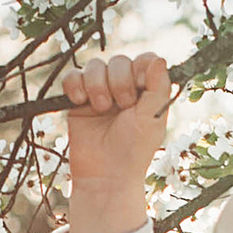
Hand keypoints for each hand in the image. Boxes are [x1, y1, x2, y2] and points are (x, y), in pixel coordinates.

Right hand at [61, 50, 170, 232]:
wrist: (104, 175)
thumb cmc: (134, 150)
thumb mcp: (153, 117)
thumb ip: (158, 86)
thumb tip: (159, 57)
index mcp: (146, 90)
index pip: (144, 60)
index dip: (140, 69)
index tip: (139, 90)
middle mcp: (123, 87)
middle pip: (118, 61)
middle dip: (119, 82)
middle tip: (122, 107)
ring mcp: (99, 92)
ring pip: (94, 66)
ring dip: (97, 85)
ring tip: (101, 109)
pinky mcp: (78, 99)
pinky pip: (73, 76)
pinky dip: (75, 85)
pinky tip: (80, 102)